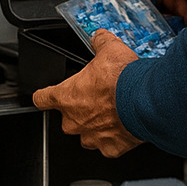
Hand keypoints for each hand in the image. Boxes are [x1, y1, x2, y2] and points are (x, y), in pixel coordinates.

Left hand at [34, 30, 143, 157]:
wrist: (145, 101)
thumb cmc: (123, 79)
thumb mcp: (109, 50)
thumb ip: (100, 43)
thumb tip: (99, 37)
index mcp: (66, 96)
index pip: (41, 98)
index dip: (44, 96)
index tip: (46, 96)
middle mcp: (74, 120)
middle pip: (67, 118)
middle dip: (81, 110)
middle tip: (99, 98)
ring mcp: (91, 136)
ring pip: (87, 134)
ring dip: (96, 126)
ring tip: (112, 113)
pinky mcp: (110, 148)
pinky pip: (108, 146)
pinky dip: (115, 138)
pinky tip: (124, 126)